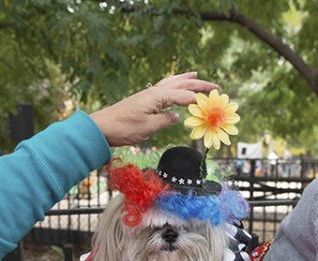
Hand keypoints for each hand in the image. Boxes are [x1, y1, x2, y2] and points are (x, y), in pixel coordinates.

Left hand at [90, 72, 217, 146]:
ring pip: (172, 83)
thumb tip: (177, 116)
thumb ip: (165, 121)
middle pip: (180, 84)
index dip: (199, 101)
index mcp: (157, 96)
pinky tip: (175, 88)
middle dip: (198, 84)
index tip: (212, 105)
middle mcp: (154, 92)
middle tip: (215, 86)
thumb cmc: (123, 128)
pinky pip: (164, 89)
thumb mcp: (148, 128)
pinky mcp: (144, 100)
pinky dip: (174, 86)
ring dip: (185, 80)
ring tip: (196, 75)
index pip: (184, 96)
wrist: (102, 127)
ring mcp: (148, 95)